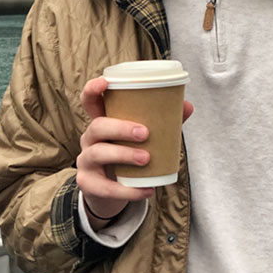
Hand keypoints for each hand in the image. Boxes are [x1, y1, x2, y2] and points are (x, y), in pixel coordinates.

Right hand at [77, 76, 192, 228]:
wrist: (113, 188)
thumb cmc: (129, 151)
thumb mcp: (142, 136)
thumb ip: (164, 120)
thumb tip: (188, 106)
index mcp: (102, 120)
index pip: (90, 100)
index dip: (93, 89)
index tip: (106, 82)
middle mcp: (89, 138)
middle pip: (97, 126)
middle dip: (120, 128)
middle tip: (145, 133)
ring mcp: (85, 161)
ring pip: (98, 153)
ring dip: (124, 155)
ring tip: (147, 159)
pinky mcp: (87, 183)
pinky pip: (104, 187)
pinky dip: (127, 190)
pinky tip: (147, 190)